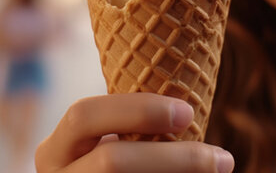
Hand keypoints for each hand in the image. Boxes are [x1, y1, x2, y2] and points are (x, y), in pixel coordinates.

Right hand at [35, 93, 233, 172]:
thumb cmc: (108, 164)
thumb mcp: (102, 144)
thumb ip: (126, 128)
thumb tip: (192, 109)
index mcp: (53, 150)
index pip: (83, 115)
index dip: (137, 110)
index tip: (187, 111)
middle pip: (110, 163)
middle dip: (173, 159)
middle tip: (222, 158)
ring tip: (221, 170)